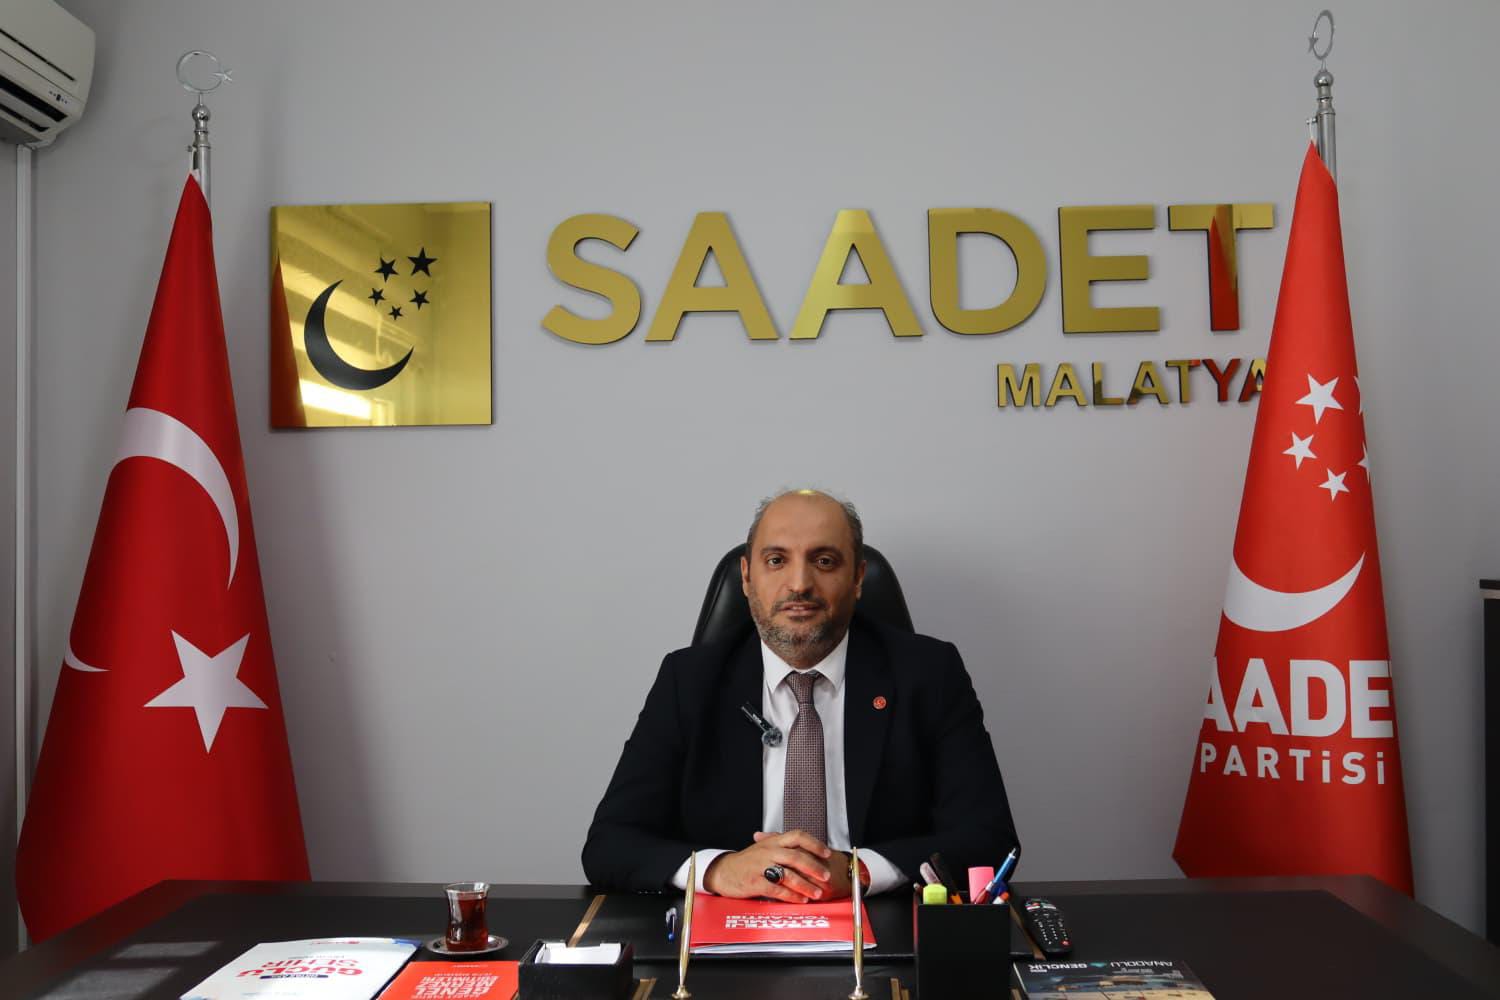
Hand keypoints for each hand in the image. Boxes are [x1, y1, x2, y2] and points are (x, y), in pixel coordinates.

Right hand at [702, 830, 837, 901]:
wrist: (723, 871)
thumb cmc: (746, 861)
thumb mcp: (763, 847)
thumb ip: (781, 843)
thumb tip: (803, 841)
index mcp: (773, 841)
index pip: (798, 836)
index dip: (814, 843)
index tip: (827, 853)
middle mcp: (768, 851)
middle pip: (796, 856)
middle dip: (814, 867)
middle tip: (827, 876)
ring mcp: (761, 866)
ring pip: (788, 874)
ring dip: (805, 885)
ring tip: (817, 893)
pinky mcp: (755, 882)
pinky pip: (777, 890)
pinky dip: (791, 896)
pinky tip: (800, 900)